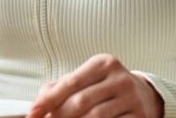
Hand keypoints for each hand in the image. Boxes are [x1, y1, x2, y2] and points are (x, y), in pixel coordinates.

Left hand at [28, 54, 163, 117]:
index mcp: (103, 63)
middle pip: (81, 102)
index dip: (48, 100)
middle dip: (59, 116)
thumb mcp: (86, 79)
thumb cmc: (106, 86)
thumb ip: (61, 87)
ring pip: (96, 117)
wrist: (143, 94)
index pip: (70, 82)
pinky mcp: (140, 116)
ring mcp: (132, 98)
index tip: (33, 113)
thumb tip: (38, 105)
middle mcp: (120, 78)